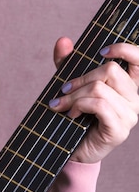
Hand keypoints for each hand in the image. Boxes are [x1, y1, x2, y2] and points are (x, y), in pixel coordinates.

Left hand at [50, 38, 138, 162]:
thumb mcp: (70, 87)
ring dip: (74, 96)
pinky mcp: (119, 129)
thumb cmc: (74, 118)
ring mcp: (130, 115)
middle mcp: (135, 98)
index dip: (124, 49)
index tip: (101, 51)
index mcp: (128, 86)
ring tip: (60, 106)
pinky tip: (71, 115)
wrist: (71, 151)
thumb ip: (68, 65)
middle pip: (110, 71)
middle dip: (80, 80)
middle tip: (62, 92)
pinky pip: (100, 106)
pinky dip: (80, 106)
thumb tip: (63, 41)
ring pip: (100, 89)